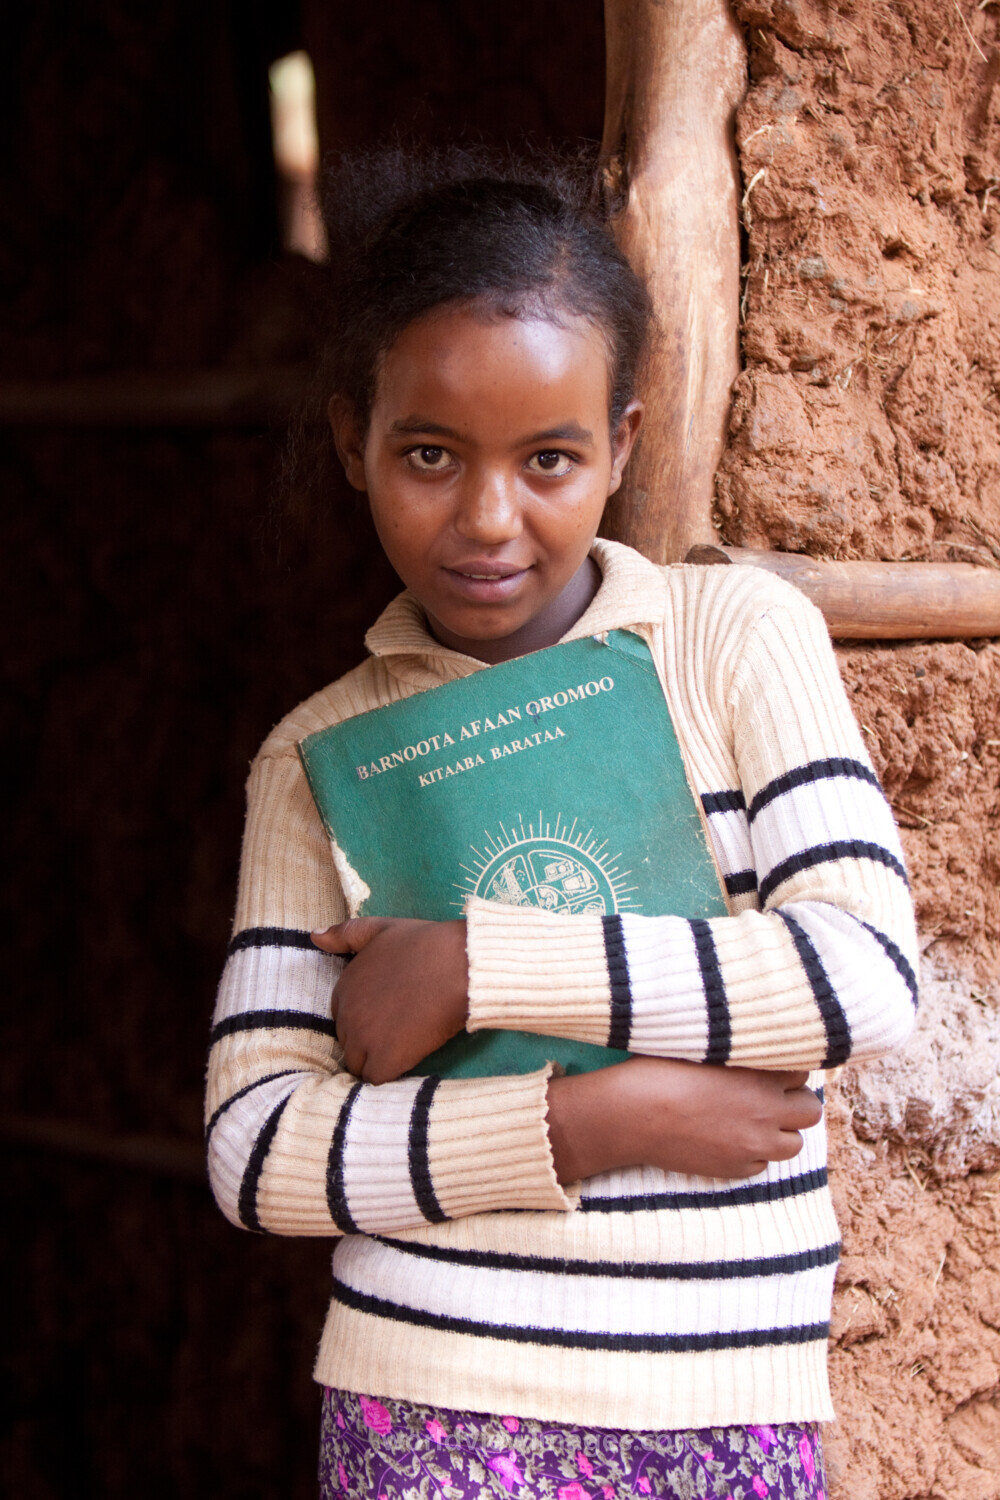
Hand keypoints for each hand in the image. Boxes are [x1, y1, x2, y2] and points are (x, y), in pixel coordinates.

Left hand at [311, 917, 468, 1082]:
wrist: (457, 965)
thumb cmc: (424, 944)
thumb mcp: (379, 929)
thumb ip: (344, 934)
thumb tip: (315, 938)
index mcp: (344, 988)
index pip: (342, 1018)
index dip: (364, 1020)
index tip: (387, 1015)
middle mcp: (347, 1016)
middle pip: (348, 1043)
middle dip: (368, 1042)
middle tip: (398, 1032)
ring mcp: (364, 1040)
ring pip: (358, 1065)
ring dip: (375, 1061)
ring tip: (402, 1050)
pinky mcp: (385, 1060)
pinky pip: (375, 1079)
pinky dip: (388, 1073)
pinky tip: (407, 1060)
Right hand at [546, 1057, 822, 1183]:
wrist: (633, 1115)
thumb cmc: (660, 1071)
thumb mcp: (702, 1047)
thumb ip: (735, 1049)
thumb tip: (749, 1039)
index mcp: (761, 1077)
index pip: (802, 1072)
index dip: (786, 1070)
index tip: (770, 1068)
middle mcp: (765, 1113)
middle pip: (809, 1111)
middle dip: (794, 1102)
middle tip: (771, 1096)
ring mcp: (752, 1146)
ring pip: (793, 1145)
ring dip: (780, 1132)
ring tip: (755, 1121)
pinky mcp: (734, 1169)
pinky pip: (761, 1165)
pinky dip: (752, 1153)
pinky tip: (728, 1139)